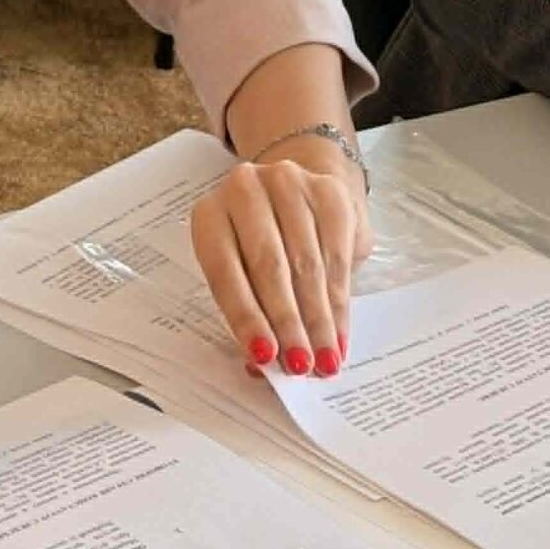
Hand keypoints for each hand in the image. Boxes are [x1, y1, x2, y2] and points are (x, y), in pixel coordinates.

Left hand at [190, 139, 373, 380]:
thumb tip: (262, 363)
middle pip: (269, 265)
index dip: (245, 317)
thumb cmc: (260, 243)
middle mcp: (246, 188)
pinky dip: (339, 300)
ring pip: (307, 263)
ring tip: (325, 359)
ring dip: (318, 318)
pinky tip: (339, 331)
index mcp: (210, 214)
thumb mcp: (240, 270)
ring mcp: (290, 183)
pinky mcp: (328, 191)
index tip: (264, 357)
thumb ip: (247, 309)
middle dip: (287, 322)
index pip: (225, 271)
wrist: (295, 193)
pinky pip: (337, 254)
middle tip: (300, 365)